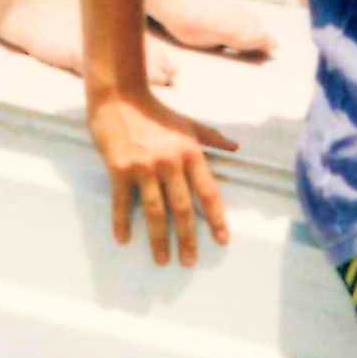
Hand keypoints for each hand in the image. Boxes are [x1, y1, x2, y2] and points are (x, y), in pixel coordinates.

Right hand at [89, 82, 238, 267]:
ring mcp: (144, 167)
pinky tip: (123, 239)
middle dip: (187, 239)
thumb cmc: (156, 111)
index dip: (217, 218)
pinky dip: (122, 222)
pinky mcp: (119, 169)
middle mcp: (169, 162)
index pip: (208, 191)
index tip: (222, 240)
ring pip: (155, 211)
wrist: (119, 95)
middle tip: (189, 262)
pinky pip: (122, 202)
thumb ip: (212, 138)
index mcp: (190, 152)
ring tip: (162, 260)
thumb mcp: (188, 123)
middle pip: (182, 208)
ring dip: (159, 239)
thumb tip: (237, 147)